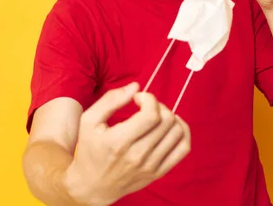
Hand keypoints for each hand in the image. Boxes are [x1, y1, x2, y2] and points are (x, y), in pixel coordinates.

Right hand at [63, 83, 190, 205]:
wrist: (93, 186)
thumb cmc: (90, 150)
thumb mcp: (89, 121)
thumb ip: (110, 100)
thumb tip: (135, 86)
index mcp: (119, 142)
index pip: (151, 114)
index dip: (149, 99)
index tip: (138, 98)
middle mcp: (138, 156)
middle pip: (166, 121)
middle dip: (158, 105)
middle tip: (146, 107)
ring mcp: (151, 166)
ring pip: (177, 131)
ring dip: (169, 117)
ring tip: (156, 117)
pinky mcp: (159, 172)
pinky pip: (183, 148)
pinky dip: (182, 131)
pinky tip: (171, 126)